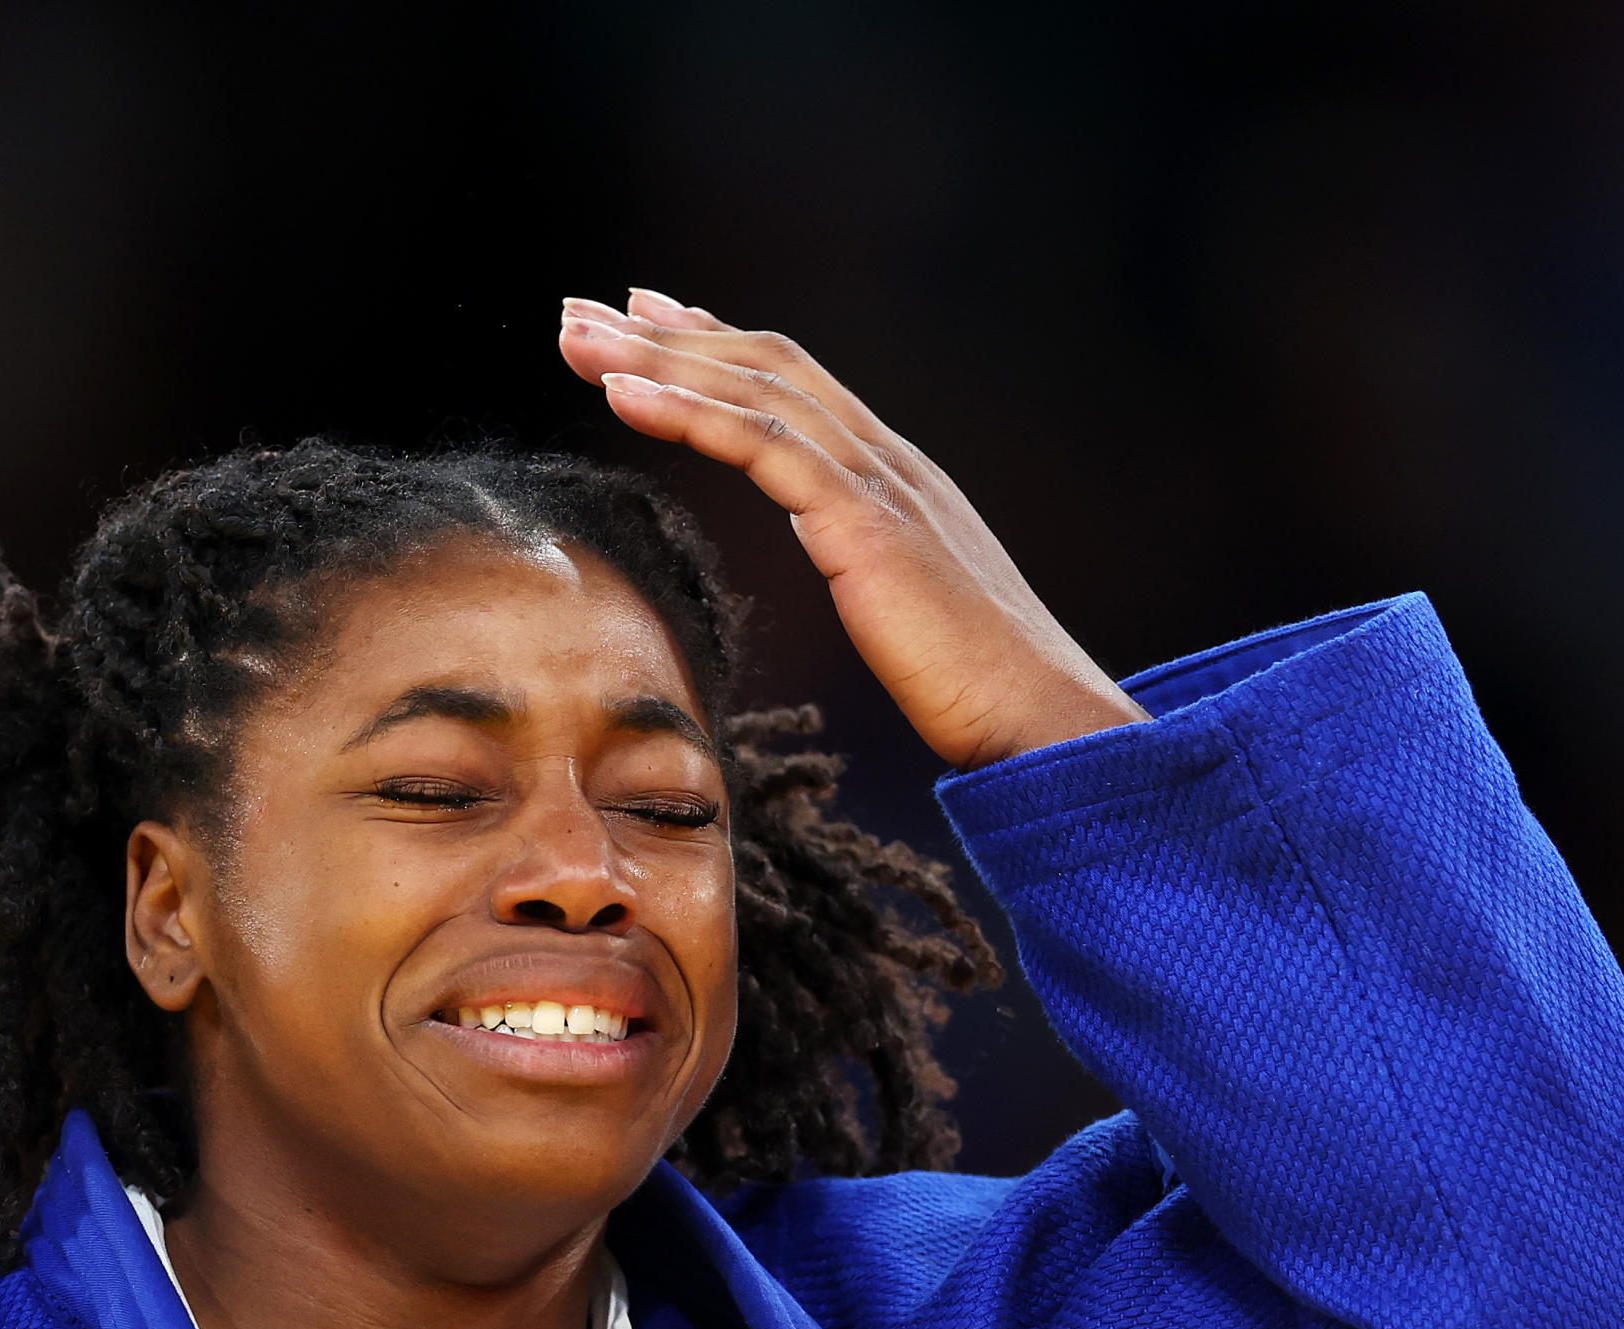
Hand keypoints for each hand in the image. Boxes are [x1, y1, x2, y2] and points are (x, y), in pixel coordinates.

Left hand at [559, 289, 1143, 769]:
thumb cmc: (980, 685)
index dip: (715, 345)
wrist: (1043, 719)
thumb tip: (844, 555)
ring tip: (580, 338)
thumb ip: (872, 561)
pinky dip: (688, 411)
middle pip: (762, 365)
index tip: (647, 320)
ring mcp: (880, 483)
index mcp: (894, 476)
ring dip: (658, 358)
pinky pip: (763, 446)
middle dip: (667, 335)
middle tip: (582, 313)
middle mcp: (886, 459)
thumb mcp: (912, 604)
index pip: (793, 383)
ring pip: (754, 389)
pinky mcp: (866, 523)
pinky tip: (623, 395)